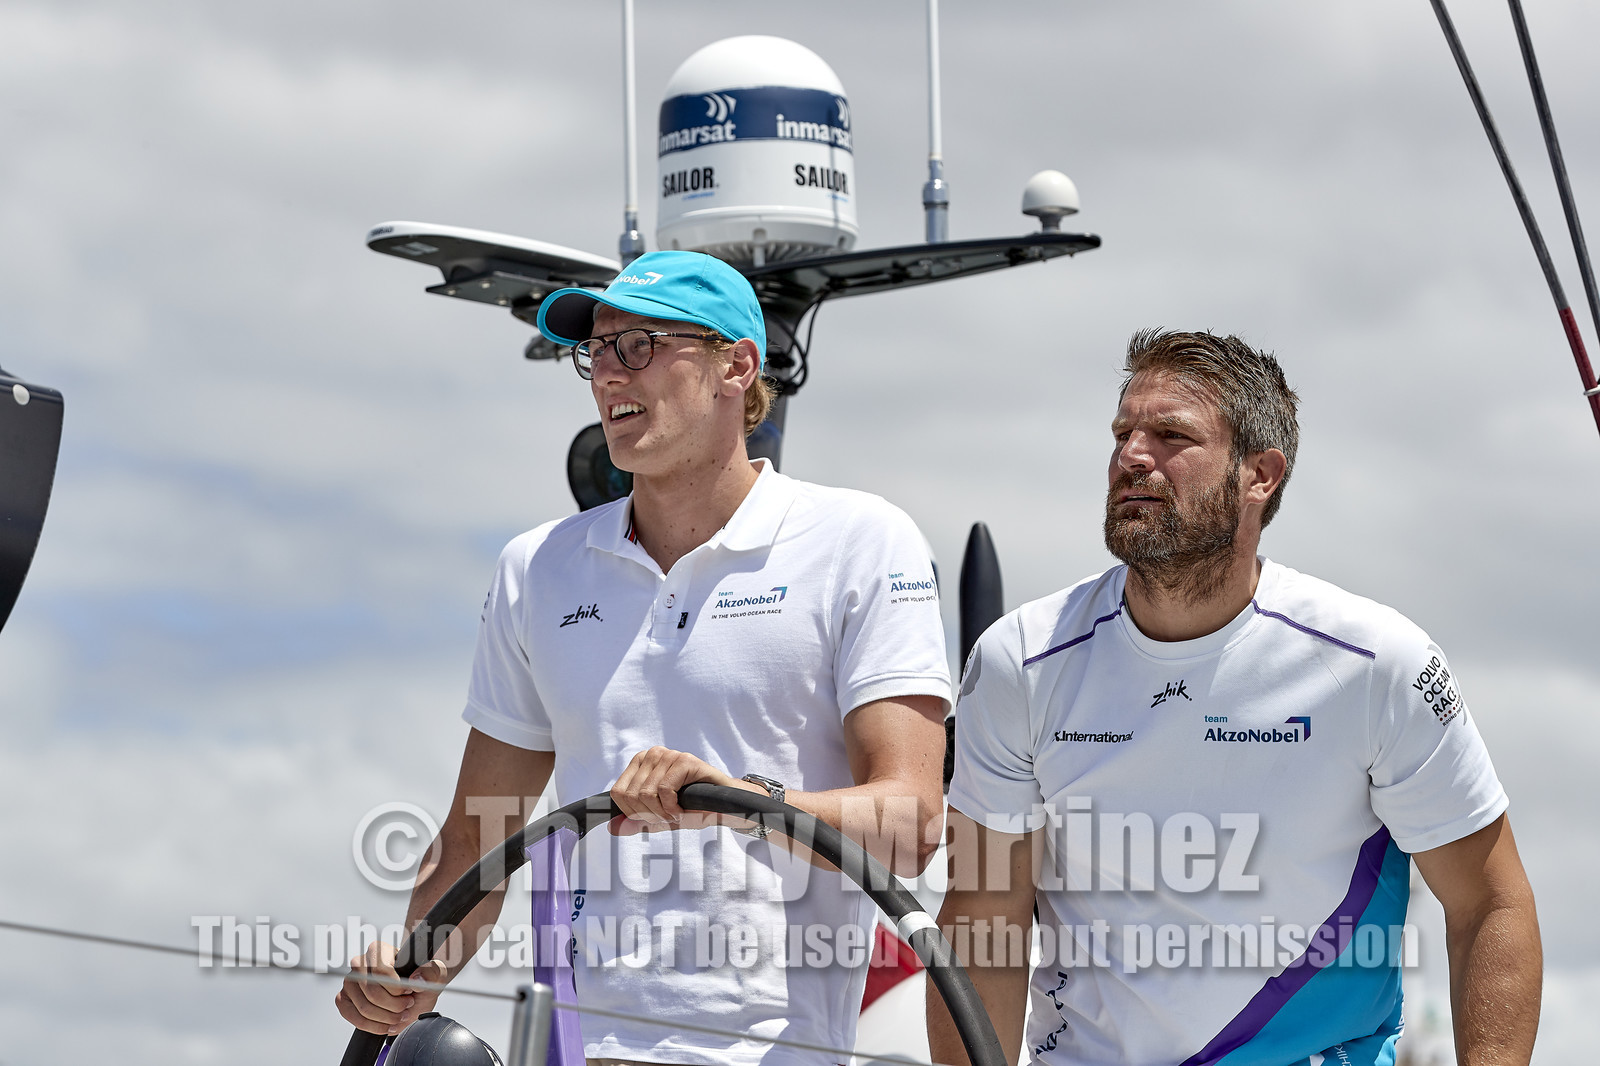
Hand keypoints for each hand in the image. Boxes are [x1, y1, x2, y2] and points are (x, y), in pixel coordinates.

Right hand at [334, 939, 447, 1035]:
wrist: (411, 992)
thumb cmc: (419, 980)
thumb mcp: (433, 974)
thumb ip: (432, 972)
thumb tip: (417, 979)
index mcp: (378, 949)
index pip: (382, 971)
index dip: (398, 987)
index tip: (410, 991)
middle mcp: (359, 963)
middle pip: (373, 992)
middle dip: (394, 1006)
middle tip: (407, 1006)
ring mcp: (349, 982)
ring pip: (364, 1008)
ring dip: (386, 1018)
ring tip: (400, 1016)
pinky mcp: (343, 999)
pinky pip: (353, 1017)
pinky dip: (373, 1026)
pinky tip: (387, 1024)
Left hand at [609, 746, 761, 833]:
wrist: (722, 805)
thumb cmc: (691, 807)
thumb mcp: (659, 817)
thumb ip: (636, 821)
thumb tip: (612, 827)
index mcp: (640, 764)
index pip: (618, 793)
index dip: (632, 814)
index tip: (652, 818)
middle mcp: (652, 755)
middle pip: (631, 795)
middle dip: (649, 816)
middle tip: (668, 818)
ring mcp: (668, 755)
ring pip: (646, 794)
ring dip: (662, 813)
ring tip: (677, 813)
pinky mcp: (684, 760)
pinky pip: (664, 790)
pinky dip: (672, 808)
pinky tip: (683, 810)